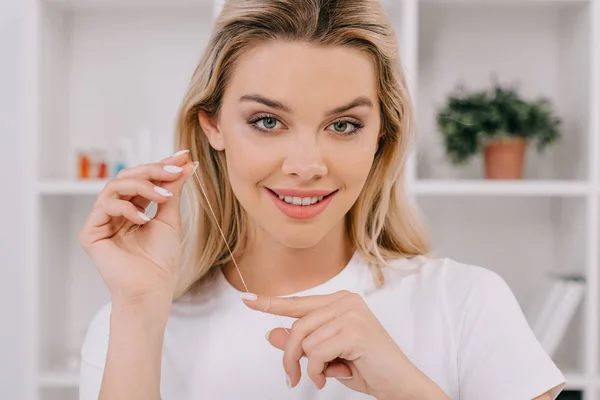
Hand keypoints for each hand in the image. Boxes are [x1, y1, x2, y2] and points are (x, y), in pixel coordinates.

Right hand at [78, 150, 197, 303]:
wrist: (152, 288)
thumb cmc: (161, 260)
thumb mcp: (170, 218)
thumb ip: (173, 190)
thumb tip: (186, 164)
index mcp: (133, 208)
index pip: (144, 179)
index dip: (162, 165)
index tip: (183, 156)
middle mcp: (115, 212)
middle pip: (128, 177)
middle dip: (153, 170)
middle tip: (175, 170)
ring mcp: (102, 221)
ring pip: (115, 186)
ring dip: (142, 185)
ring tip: (164, 196)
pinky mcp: (90, 232)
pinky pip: (105, 206)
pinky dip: (127, 208)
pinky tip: (144, 219)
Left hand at [242, 290, 446, 399]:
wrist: (400, 384)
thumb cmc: (367, 367)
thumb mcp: (327, 355)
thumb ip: (301, 342)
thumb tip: (271, 333)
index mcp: (341, 301)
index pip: (299, 302)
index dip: (272, 304)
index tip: (249, 300)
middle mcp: (346, 301)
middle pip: (297, 326)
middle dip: (290, 356)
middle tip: (292, 378)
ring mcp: (350, 313)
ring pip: (304, 340)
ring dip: (310, 366)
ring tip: (326, 375)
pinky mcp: (353, 329)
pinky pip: (316, 352)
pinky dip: (320, 369)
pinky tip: (334, 374)